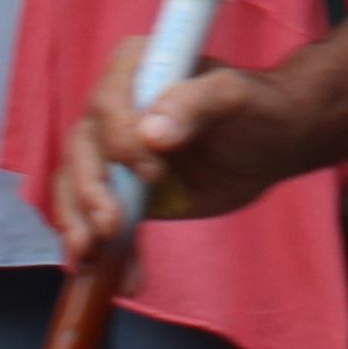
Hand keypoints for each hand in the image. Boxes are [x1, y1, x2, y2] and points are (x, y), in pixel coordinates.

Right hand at [53, 51, 288, 254]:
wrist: (272, 144)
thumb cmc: (258, 108)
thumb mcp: (236, 97)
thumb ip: (198, 102)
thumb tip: (152, 131)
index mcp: (137, 70)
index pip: (106, 103)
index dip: (119, 139)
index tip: (152, 171)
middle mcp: (115, 110)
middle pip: (81, 150)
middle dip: (88, 192)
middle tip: (110, 227)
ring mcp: (113, 155)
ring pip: (76, 188)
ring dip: (79, 226)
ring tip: (92, 261)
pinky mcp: (123, 193)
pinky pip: (99, 221)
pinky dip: (104, 252)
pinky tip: (120, 278)